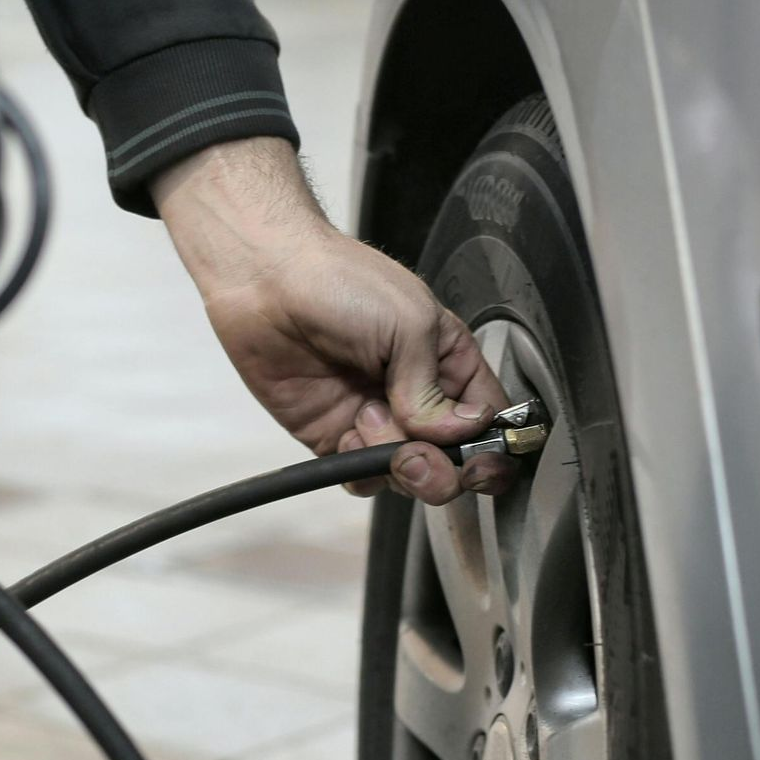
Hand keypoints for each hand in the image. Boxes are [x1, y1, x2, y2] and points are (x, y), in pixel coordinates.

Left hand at [152, 137, 513, 503]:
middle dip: (442, 469)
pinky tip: (347, 432)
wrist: (267, 281)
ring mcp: (378, 420)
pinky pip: (363, 478)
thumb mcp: (409, 323)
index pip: (491, 422)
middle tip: (416, 452)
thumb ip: (434, 389)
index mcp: (449, 363)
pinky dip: (361, 470)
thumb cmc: (339, 282)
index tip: (477, 458)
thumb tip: (452, 436)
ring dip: (396, 463)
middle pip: (455, 461)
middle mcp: (419, 397)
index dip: (492, 448)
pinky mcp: (335, 437)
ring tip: (367, 419)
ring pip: (411, 475)